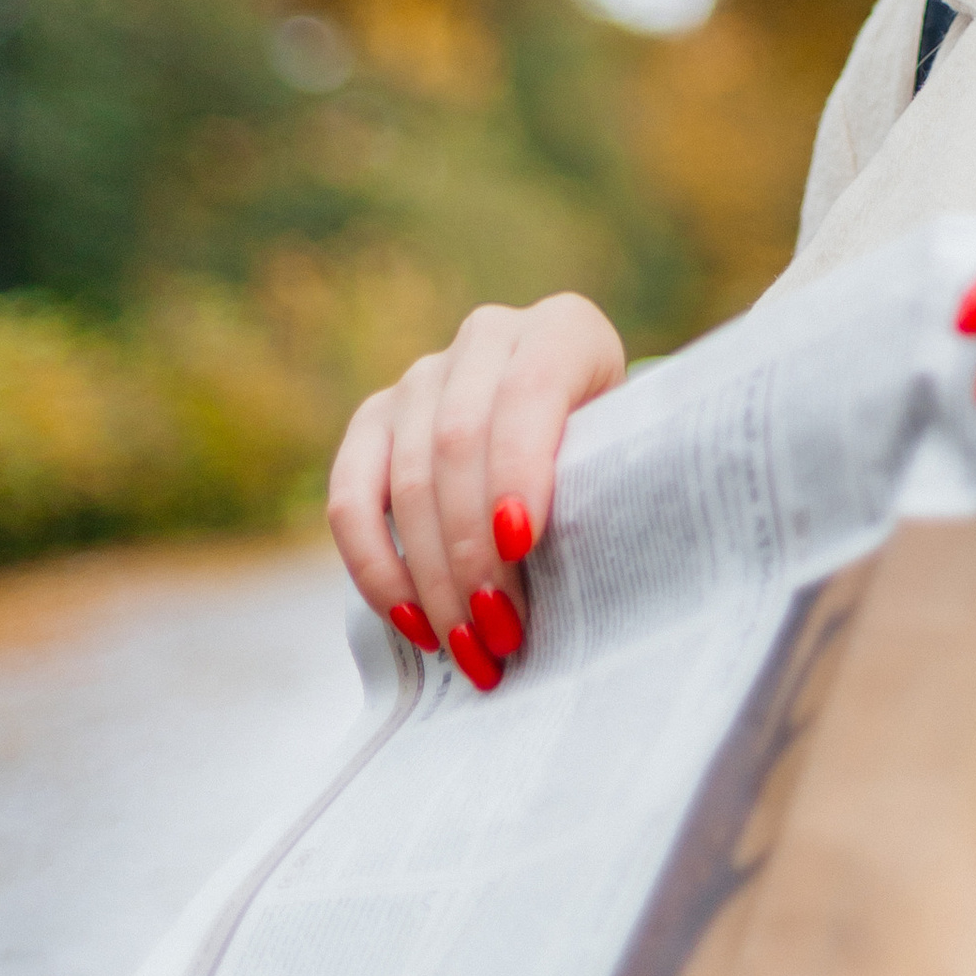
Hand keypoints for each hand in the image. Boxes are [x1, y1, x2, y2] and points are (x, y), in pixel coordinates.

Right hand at [327, 293, 625, 690]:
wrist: (571, 429)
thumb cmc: (609, 453)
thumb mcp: (623, 454)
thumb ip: (600, 485)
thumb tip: (584, 578)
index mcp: (562, 330)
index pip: (529, 392)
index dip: (519, 469)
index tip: (520, 546)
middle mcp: (487, 338)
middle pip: (458, 443)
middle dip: (474, 549)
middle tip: (499, 632)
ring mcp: (421, 377)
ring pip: (408, 478)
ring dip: (433, 576)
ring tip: (467, 645)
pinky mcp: (373, 421)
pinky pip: (351, 498)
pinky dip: (376, 566)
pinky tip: (413, 620)